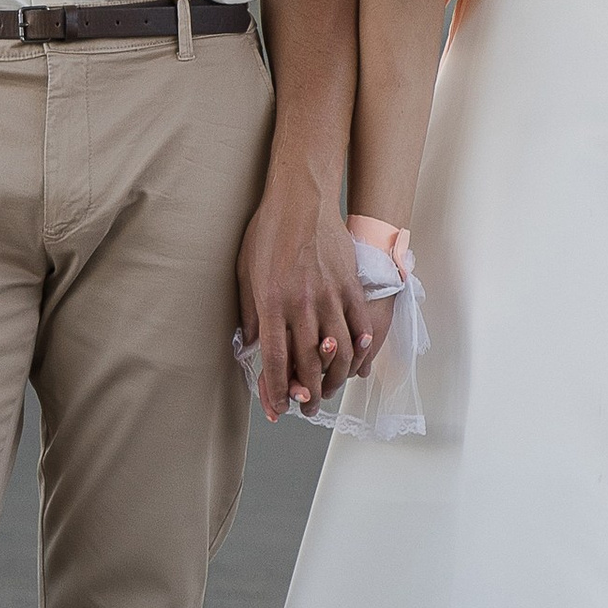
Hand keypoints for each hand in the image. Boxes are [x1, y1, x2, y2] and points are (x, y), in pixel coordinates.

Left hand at [237, 182, 377, 421]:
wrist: (301, 198)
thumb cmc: (268, 231)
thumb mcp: (247, 272)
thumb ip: (252, 312)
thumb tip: (254, 345)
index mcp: (272, 302)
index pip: (276, 359)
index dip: (276, 390)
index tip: (277, 409)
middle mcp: (302, 304)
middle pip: (309, 362)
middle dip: (306, 394)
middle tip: (306, 409)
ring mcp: (330, 294)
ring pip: (339, 350)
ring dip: (335, 378)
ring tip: (330, 391)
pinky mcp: (350, 285)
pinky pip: (360, 324)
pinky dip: (360, 347)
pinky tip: (357, 360)